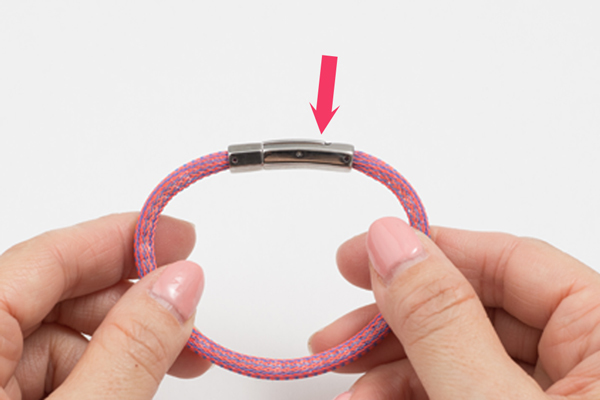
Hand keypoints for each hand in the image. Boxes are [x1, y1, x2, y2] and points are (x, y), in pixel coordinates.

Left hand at [0, 213, 210, 399]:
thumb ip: (130, 350)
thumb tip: (180, 284)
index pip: (47, 258)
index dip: (122, 239)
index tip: (180, 237)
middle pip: (53, 296)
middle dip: (129, 303)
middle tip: (188, 312)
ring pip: (53, 338)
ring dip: (120, 345)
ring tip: (178, 362)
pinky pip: (41, 373)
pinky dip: (95, 373)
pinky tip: (131, 385)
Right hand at [310, 217, 599, 398]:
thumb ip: (441, 322)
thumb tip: (391, 242)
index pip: (510, 260)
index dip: (428, 251)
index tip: (360, 256)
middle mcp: (593, 362)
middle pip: (477, 311)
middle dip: (396, 324)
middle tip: (338, 334)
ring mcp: (562, 397)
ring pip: (464, 356)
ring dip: (394, 369)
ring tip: (348, 389)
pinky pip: (467, 392)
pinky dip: (414, 394)